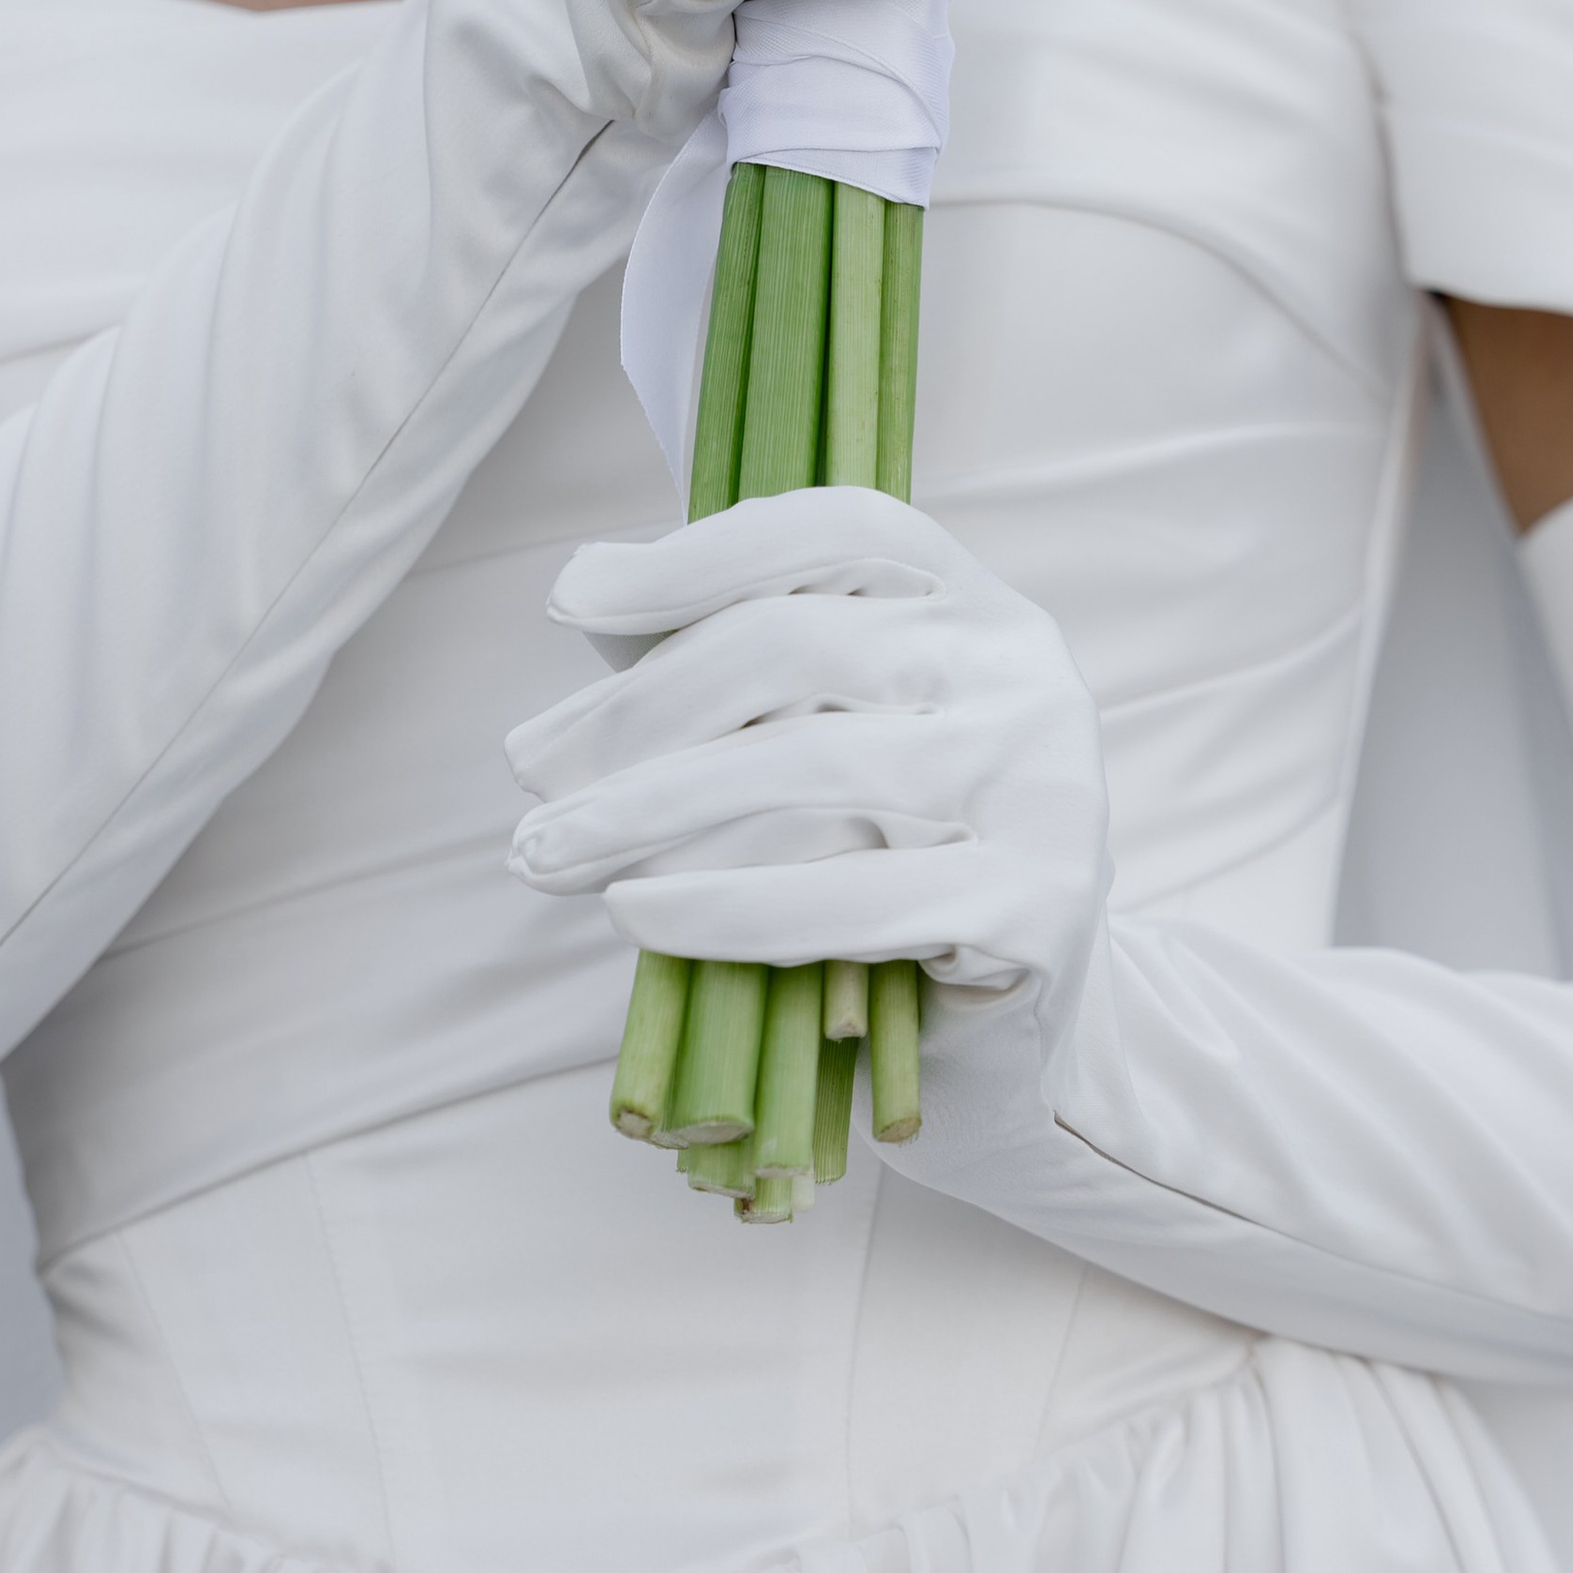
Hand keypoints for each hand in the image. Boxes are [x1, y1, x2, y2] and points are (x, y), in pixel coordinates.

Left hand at [506, 489, 1114, 1063]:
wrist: (1016, 1041)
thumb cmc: (888, 867)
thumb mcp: (818, 740)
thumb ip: (724, 661)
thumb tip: (585, 591)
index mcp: (976, 602)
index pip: (835, 530)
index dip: (698, 556)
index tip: (571, 604)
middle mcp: (1022, 671)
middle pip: (795, 647)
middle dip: (638, 711)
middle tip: (530, 772)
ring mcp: (1041, 784)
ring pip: (807, 768)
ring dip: (647, 812)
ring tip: (548, 853)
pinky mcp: (1035, 908)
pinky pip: (847, 899)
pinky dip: (721, 907)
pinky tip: (634, 914)